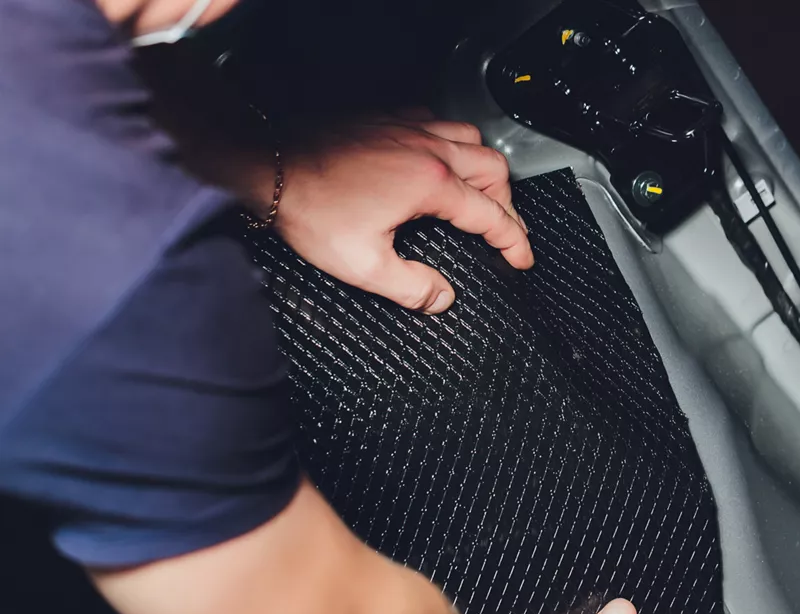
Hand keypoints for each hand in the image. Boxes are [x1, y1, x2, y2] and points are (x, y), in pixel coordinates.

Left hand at [272, 119, 533, 312]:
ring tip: (484, 193)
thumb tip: (441, 299)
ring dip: (485, 167)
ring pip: (470, 138)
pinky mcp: (386, 119)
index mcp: (430, 183)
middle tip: (506, 230)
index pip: (491, 215)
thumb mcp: (363, 265)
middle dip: (507, 203)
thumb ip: (411, 287)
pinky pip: (438, 122)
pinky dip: (452, 142)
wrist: (268, 167)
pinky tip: (441, 158)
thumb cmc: (310, 209)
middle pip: (493, 169)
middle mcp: (426, 148)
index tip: (522, 258)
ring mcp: (407, 128)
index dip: (514, 241)